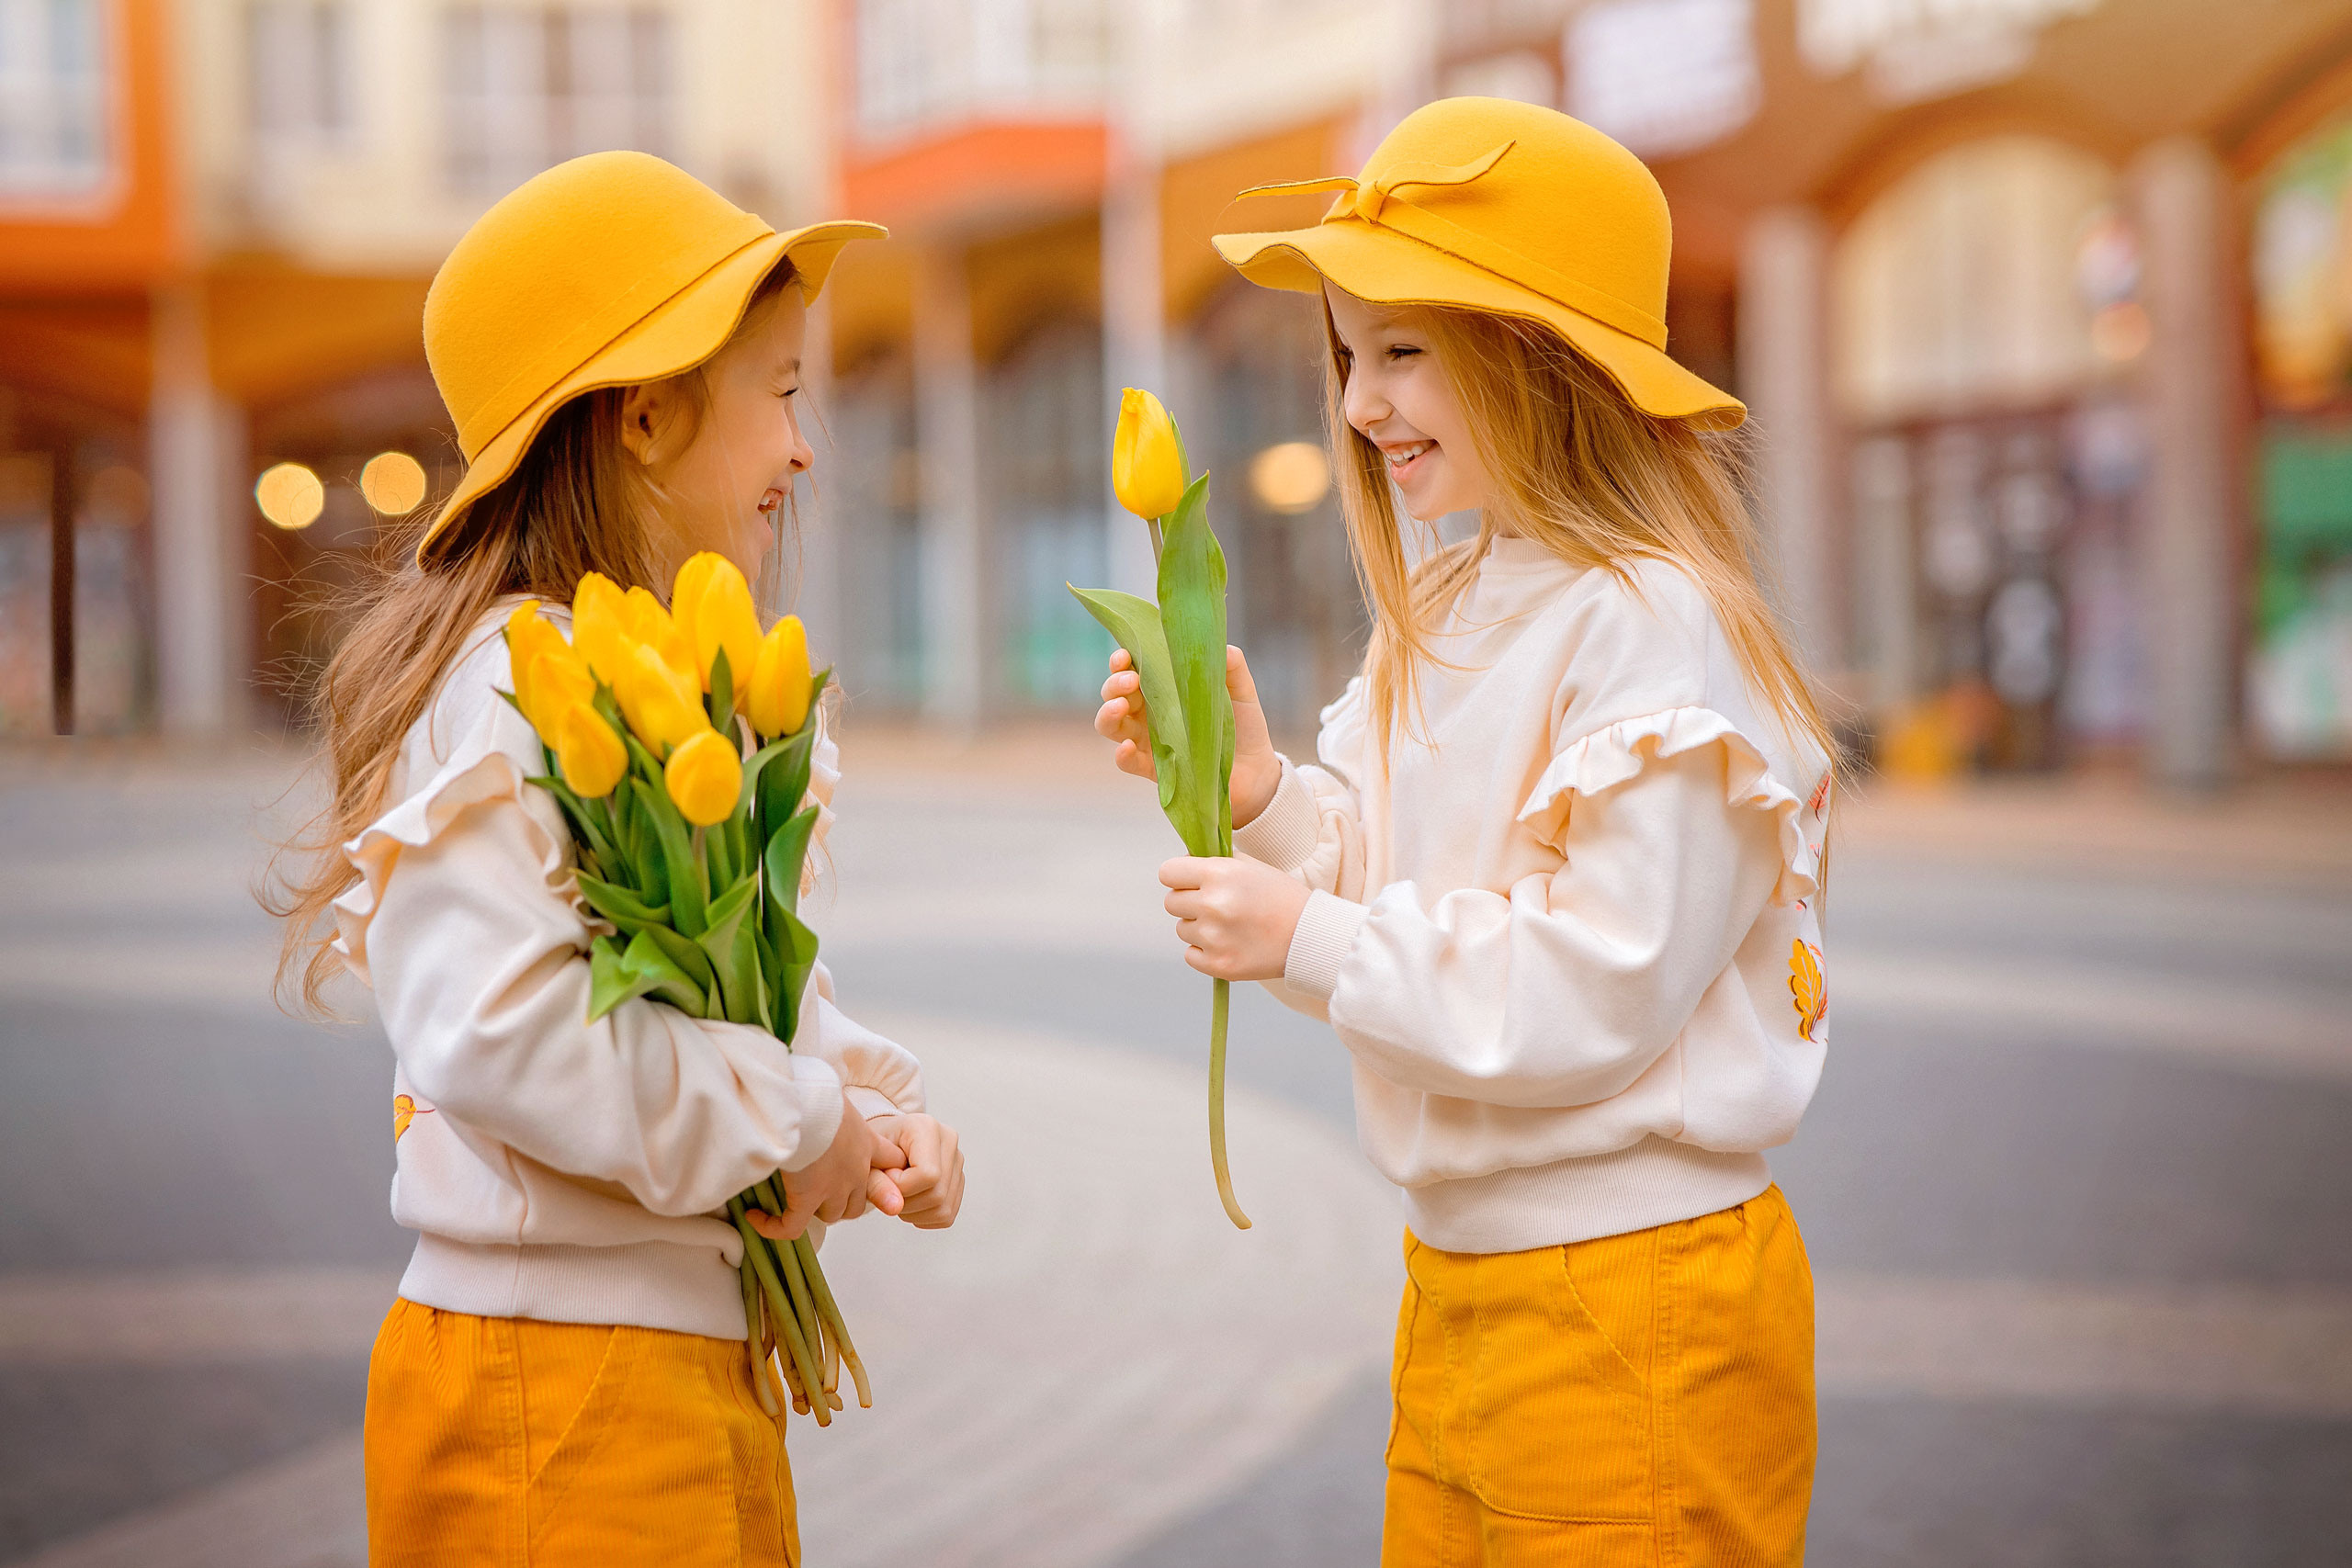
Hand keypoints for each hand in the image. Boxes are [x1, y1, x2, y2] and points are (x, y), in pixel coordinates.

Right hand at [751, 1098, 905, 1240]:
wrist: (806, 1104)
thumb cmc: (817, 1092)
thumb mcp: (837, 1097)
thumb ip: (835, 1107)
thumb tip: (817, 1094)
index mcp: (867, 1142)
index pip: (891, 1162)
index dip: (883, 1173)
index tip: (869, 1174)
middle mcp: (856, 1170)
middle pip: (858, 1202)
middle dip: (841, 1201)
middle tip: (816, 1191)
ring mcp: (833, 1188)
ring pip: (831, 1215)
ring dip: (813, 1211)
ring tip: (789, 1198)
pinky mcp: (806, 1199)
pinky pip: (791, 1227)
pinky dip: (774, 1227)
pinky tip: (755, 1216)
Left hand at [870, 1113, 964, 1227]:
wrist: (881, 1145)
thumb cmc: (874, 1149)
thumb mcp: (866, 1161)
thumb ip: (876, 1183)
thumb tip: (895, 1207)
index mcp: (926, 1127)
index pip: (928, 1174)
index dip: (901, 1186)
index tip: (885, 1176)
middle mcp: (948, 1141)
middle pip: (937, 1194)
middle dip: (905, 1203)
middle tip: (888, 1189)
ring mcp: (957, 1161)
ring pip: (943, 1209)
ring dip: (914, 1213)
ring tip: (897, 1195)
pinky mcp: (958, 1180)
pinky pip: (947, 1215)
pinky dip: (924, 1217)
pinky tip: (909, 1202)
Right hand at [1095, 646, 1282, 826]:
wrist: (1255, 770)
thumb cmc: (1244, 726)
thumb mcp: (1242, 691)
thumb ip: (1233, 667)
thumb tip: (1222, 647)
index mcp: (1163, 689)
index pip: (1131, 668)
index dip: (1121, 660)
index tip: (1124, 655)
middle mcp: (1149, 713)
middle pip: (1114, 694)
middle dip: (1114, 684)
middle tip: (1131, 681)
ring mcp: (1148, 741)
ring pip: (1111, 726)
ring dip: (1108, 714)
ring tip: (1120, 707)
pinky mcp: (1155, 769)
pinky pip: (1127, 762)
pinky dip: (1121, 755)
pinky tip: (1127, 747)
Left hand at [1161, 854, 1311, 980]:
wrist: (1310, 936)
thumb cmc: (1282, 897)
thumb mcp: (1250, 867)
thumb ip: (1215, 863)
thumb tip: (1185, 864)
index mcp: (1219, 874)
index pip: (1167, 872)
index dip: (1178, 877)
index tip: (1190, 882)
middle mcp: (1212, 905)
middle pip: (1171, 902)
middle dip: (1189, 903)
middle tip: (1215, 906)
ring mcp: (1213, 938)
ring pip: (1182, 929)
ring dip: (1199, 927)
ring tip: (1229, 926)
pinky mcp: (1218, 965)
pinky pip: (1190, 955)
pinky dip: (1204, 951)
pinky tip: (1229, 944)